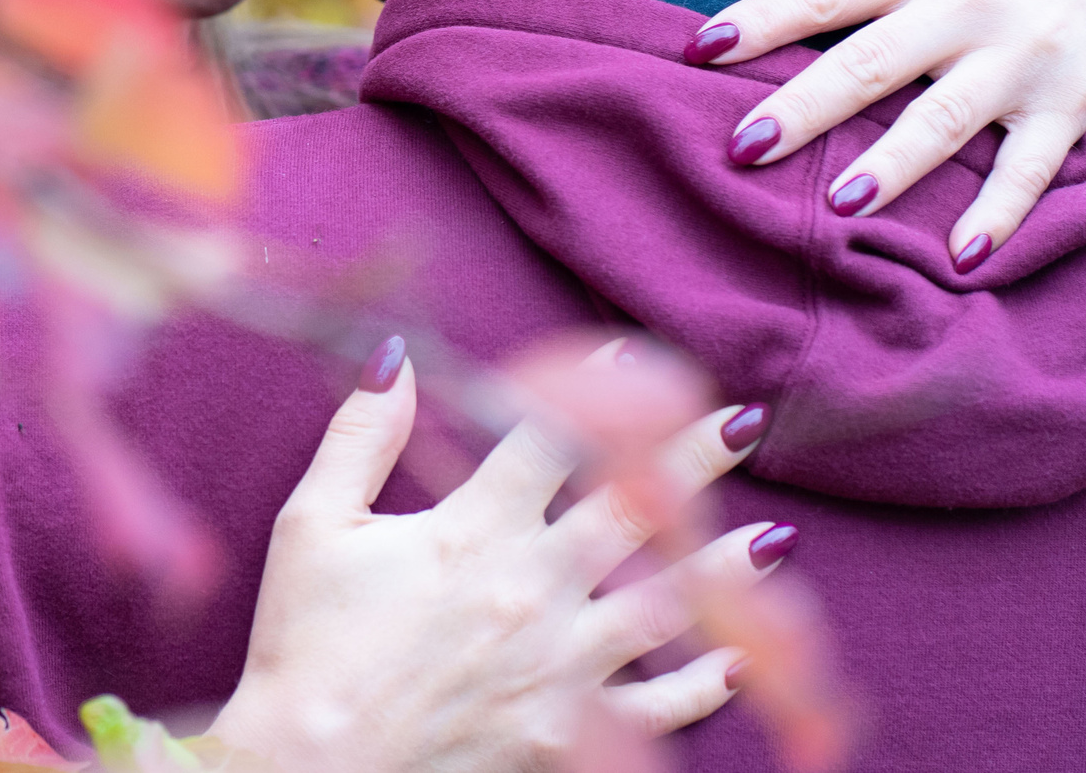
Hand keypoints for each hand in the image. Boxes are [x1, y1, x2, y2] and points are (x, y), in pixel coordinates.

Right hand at [207, 339, 784, 772]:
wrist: (311, 766)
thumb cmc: (307, 643)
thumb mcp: (313, 523)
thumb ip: (362, 435)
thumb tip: (398, 357)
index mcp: (473, 528)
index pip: (547, 437)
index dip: (590, 389)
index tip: (631, 355)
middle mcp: (533, 586)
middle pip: (629, 506)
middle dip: (690, 460)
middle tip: (741, 423)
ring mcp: (559, 663)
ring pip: (664, 603)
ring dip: (725, 569)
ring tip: (778, 539)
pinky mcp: (566, 730)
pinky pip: (654, 709)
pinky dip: (699, 689)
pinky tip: (734, 665)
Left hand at [695, 0, 1085, 267]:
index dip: (762, 18)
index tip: (699, 47)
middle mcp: (966, 8)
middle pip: (870, 63)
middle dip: (805, 107)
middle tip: (741, 148)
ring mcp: (1020, 61)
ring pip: (944, 119)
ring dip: (893, 165)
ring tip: (839, 206)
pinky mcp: (1070, 106)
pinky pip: (1031, 167)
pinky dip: (1001, 212)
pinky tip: (963, 258)